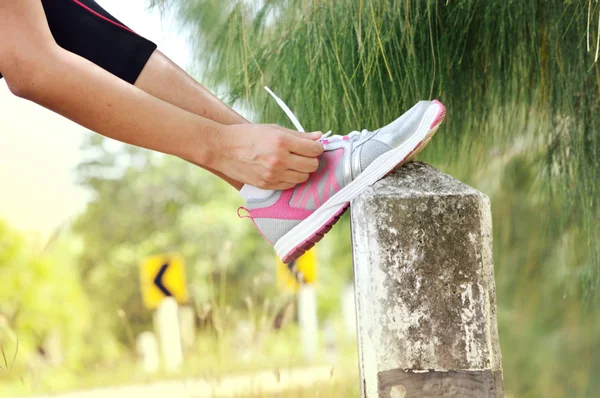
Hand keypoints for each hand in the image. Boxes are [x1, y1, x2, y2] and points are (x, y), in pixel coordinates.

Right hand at [207, 123, 323, 189]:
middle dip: (311, 159)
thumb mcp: (273, 129)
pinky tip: (283, 170)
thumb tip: (319, 136)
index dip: (317, 148)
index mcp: (282, 141)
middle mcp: (279, 159)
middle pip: (312, 166)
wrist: (222, 149)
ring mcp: (273, 174)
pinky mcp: (267, 185)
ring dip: (302, 170)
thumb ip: (298, 135)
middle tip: (304, 154)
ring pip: (303, 178)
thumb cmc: (248, 135)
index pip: (314, 150)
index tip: (313, 146)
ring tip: (293, 162)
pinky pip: (290, 185)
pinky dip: (291, 178)